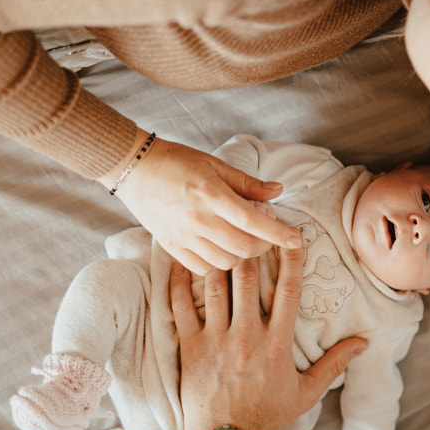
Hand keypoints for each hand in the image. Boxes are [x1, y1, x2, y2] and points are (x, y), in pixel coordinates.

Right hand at [105, 134, 302, 273]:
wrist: (133, 168)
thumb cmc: (177, 161)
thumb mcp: (215, 164)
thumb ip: (248, 183)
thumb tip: (278, 191)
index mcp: (211, 195)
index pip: (253, 221)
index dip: (278, 233)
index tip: (296, 238)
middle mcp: (197, 219)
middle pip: (244, 248)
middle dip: (263, 245)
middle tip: (266, 233)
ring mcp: (182, 236)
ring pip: (226, 262)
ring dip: (242, 254)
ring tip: (243, 238)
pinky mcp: (170, 247)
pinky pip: (203, 268)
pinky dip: (219, 263)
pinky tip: (222, 247)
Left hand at [171, 246, 366, 429]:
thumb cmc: (268, 416)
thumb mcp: (308, 392)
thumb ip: (334, 364)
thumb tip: (362, 344)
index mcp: (277, 342)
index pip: (288, 290)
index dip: (291, 258)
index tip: (292, 234)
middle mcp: (247, 335)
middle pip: (250, 279)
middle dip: (252, 246)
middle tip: (251, 221)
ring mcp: (217, 340)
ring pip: (217, 286)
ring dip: (219, 256)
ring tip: (219, 231)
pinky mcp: (192, 347)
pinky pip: (183, 308)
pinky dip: (180, 283)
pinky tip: (180, 260)